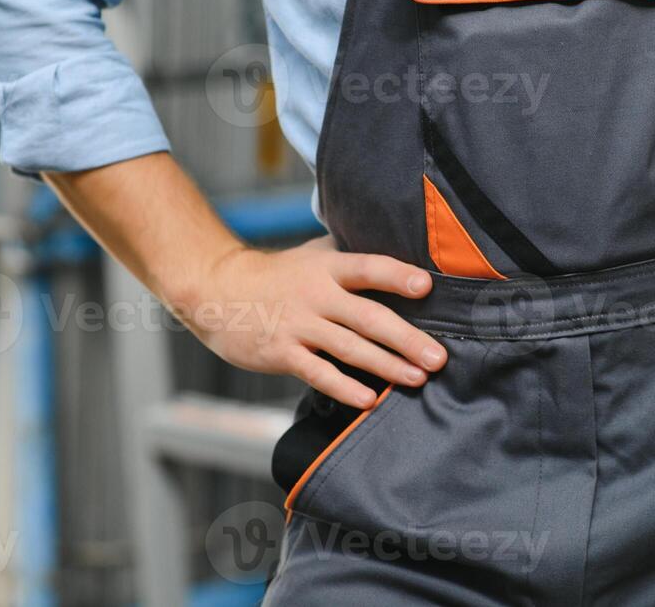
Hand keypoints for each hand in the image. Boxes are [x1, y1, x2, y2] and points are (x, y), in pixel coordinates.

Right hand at [169, 236, 447, 407]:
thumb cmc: (277, 274)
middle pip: (368, 316)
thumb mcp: (313, 255)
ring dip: (386, 365)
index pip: (369, 268)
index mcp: (327, 268)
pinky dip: (344, 387)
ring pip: (349, 348)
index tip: (426, 287)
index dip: (397, 276)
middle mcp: (316, 295)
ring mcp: (299, 326)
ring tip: (417, 378)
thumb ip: (351, 258)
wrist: (216, 290)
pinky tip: (369, 399)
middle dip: (406, 339)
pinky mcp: (282, 353)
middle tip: (438, 357)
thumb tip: (401, 255)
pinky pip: (318, 373)